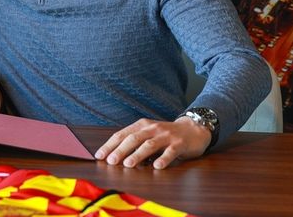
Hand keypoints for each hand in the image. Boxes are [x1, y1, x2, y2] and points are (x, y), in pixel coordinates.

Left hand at [94, 117, 211, 168]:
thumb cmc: (166, 134)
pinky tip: (157, 167)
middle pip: (133, 139)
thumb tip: (114, 155)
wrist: (193, 128)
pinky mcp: (179, 144)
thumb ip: (134, 142)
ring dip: (138, 155)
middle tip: (111, 161)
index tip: (99, 156)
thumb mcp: (148, 134)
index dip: (110, 145)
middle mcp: (152, 128)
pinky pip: (170, 152)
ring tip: (128, 164)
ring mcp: (166, 136)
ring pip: (149, 145)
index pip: (122, 134)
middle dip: (120, 150)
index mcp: (142, 125)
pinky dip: (163, 159)